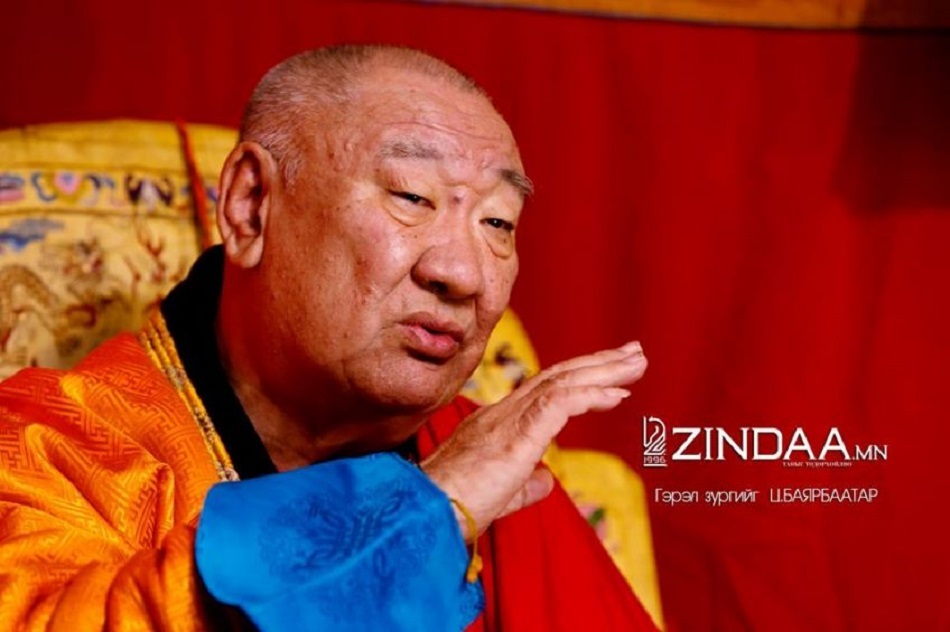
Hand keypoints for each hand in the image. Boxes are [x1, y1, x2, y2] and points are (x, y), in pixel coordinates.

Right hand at [422, 341, 646, 540]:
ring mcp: (508, 420)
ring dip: (604, 372)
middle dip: (600, 364)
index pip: (546, 389)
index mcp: (498, 423)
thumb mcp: (500, 495)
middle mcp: (503, 413)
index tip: (614, 377)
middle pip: (559, 376)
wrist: (425, 513)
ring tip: (636, 363)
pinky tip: (617, 396)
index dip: (581, 379)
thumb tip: (548, 479)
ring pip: (563, 383)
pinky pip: (560, 404)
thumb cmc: (454, 509)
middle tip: (635, 352)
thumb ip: (526, 484)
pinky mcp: (516, 436)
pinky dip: (590, 396)